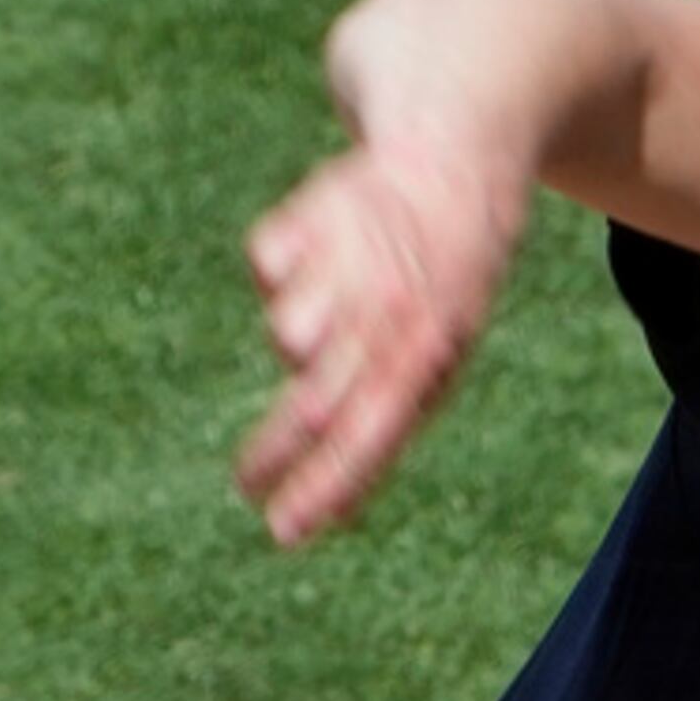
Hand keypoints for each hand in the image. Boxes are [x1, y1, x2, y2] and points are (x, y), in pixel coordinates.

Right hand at [233, 137, 529, 544]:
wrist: (453, 167)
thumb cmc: (441, 289)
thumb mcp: (440, 359)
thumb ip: (390, 428)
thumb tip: (333, 518)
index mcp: (426, 353)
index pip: (369, 436)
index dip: (323, 487)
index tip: (280, 533)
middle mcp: (386, 312)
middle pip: (313, 402)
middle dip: (272, 455)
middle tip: (246, 485)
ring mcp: (346, 263)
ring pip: (285, 332)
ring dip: (296, 335)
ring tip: (332, 311)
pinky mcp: (308, 216)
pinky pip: (266, 266)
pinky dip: (282, 267)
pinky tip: (320, 252)